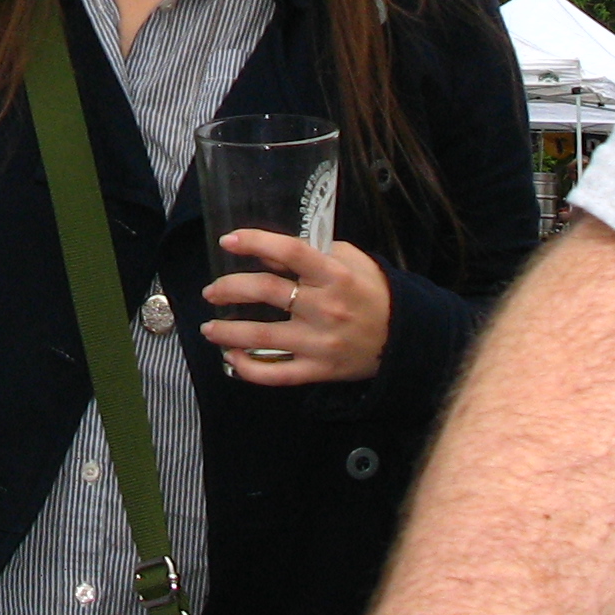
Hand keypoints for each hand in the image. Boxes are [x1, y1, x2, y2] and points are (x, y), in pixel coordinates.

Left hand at [203, 234, 390, 383]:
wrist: (405, 338)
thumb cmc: (373, 292)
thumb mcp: (349, 261)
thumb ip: (312, 254)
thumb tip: (270, 252)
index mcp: (334, 274)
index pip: (290, 251)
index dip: (256, 242)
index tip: (228, 241)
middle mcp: (324, 307)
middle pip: (266, 291)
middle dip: (229, 288)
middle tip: (211, 292)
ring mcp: (320, 341)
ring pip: (261, 336)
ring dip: (227, 331)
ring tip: (209, 328)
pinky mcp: (319, 370)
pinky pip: (277, 374)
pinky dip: (249, 369)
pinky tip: (232, 359)